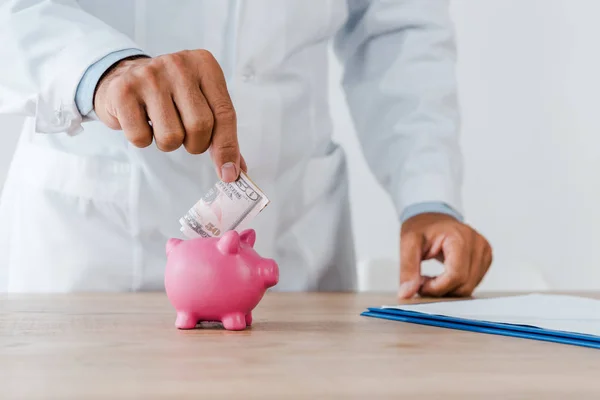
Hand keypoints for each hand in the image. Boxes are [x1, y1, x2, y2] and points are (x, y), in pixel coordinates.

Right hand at [94, 50, 245, 181]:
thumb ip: (222, 134)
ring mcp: (150, 76)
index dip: (227, 148)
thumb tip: (234, 170)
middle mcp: (179, 65)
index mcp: (205, 65)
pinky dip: (143, 140)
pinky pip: (141, 138)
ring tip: (161, 124)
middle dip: (195, 144)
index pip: (224, 113)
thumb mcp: (201, 102)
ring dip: (169, 143)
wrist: (124, 76)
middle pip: (200, 126)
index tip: (229, 173)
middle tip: (185, 136)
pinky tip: (142, 121)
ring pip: (171, 136)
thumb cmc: (170, 94)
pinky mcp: (124, 91)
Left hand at [398, 213, 492, 298]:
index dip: (437, 287)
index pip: (456, 275)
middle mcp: (477, 244)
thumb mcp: (408, 243)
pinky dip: (456, 286)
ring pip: (469, 288)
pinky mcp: (485, 259)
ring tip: (431, 278)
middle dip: (441, 290)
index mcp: (460, 237)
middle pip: (464, 285)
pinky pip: (472, 284)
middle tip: (423, 282)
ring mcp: (484, 252)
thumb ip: (408, 268)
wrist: (432, 218)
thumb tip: (406, 293)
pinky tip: (442, 277)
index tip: (420, 286)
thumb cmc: (422, 227)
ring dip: (448, 289)